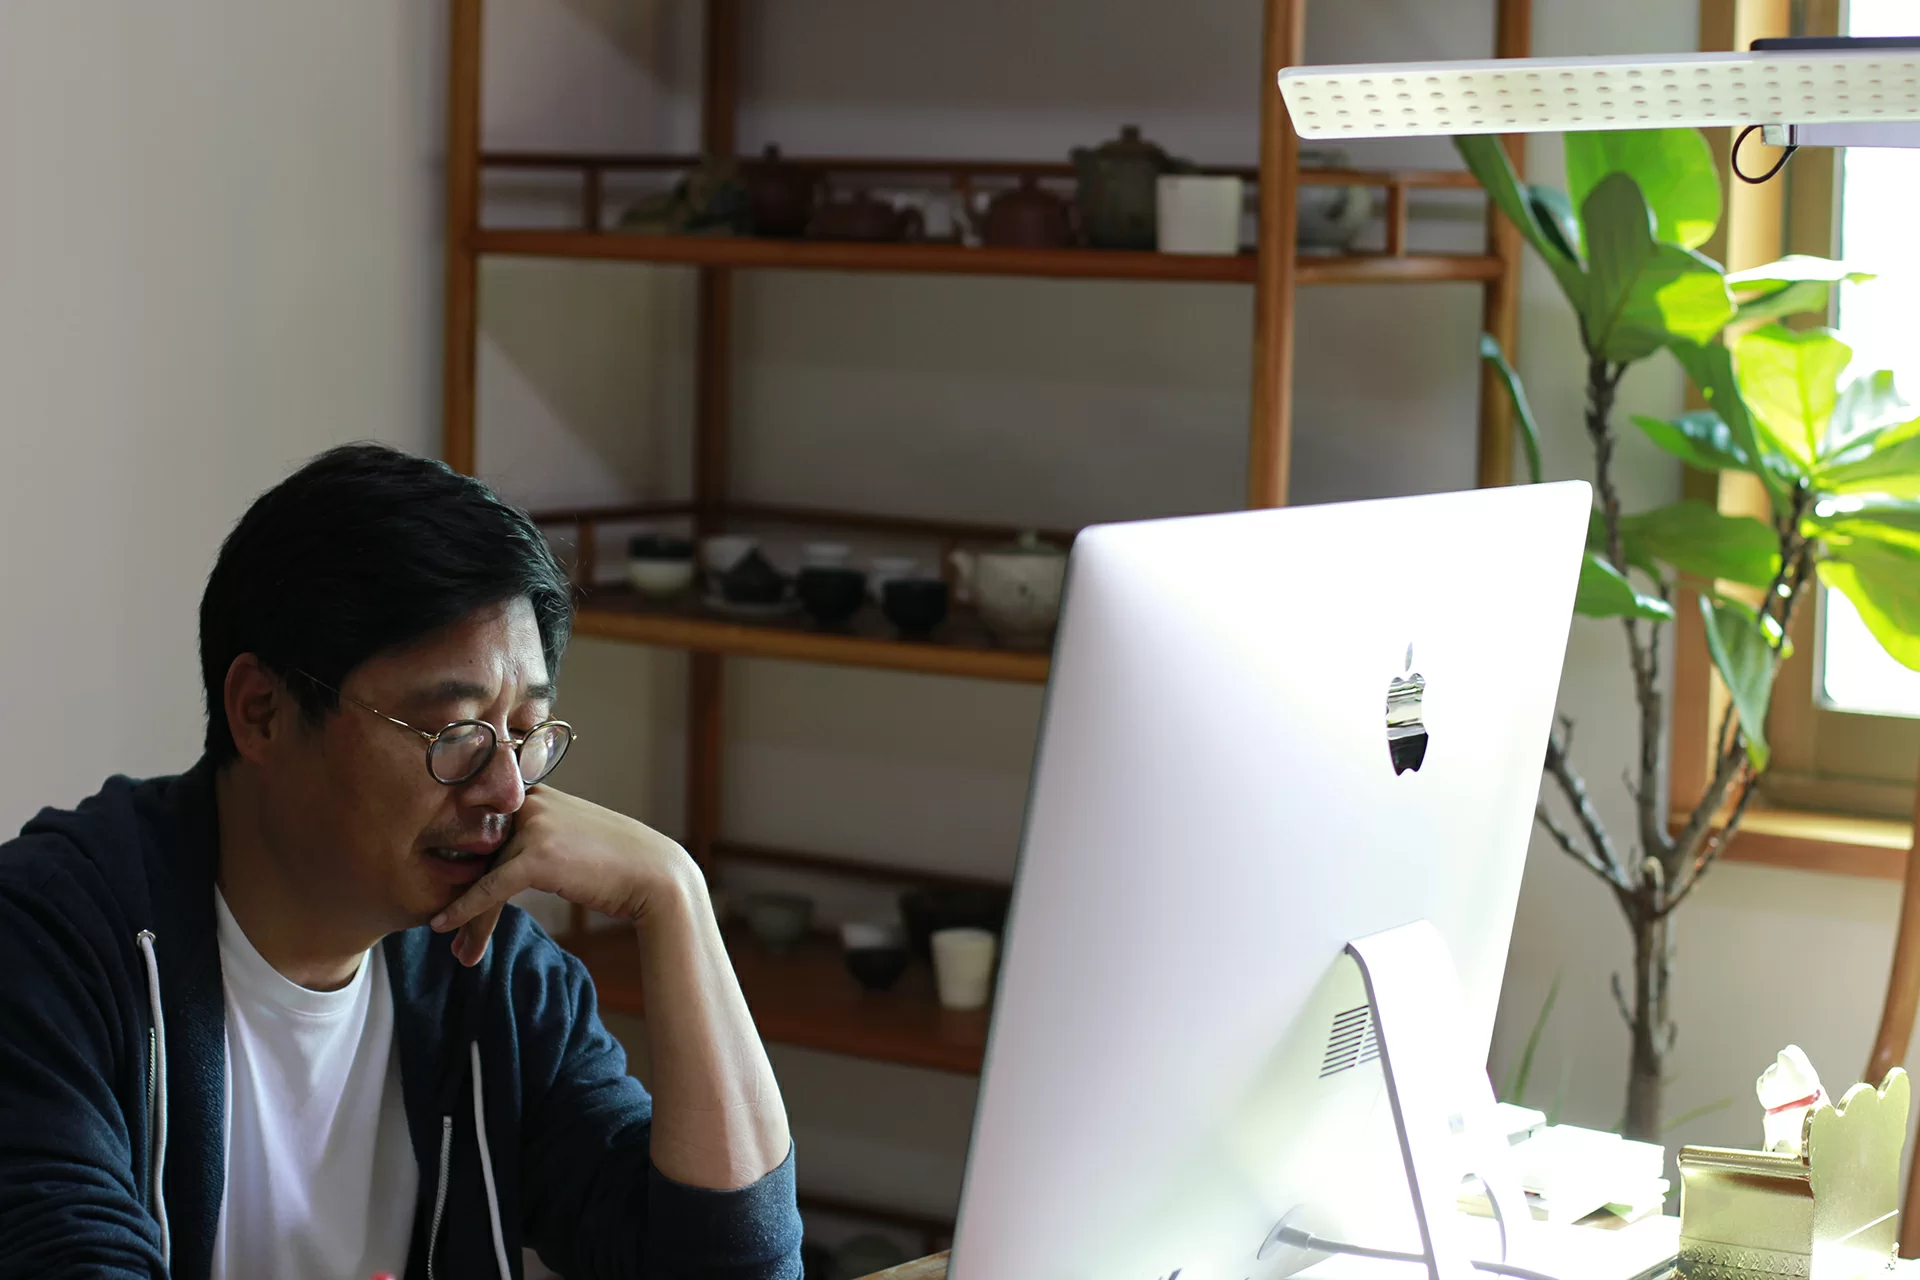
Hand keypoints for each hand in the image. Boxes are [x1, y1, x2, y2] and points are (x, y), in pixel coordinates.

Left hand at [431, 786, 700, 966]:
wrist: (654, 873)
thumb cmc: (616, 860)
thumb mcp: (568, 835)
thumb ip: (533, 835)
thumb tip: (498, 862)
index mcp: (535, 792)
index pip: (483, 828)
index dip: (462, 864)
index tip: (444, 894)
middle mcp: (529, 801)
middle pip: (479, 855)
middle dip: (460, 896)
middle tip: (448, 933)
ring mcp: (533, 825)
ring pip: (483, 876)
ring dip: (468, 917)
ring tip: (460, 951)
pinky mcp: (536, 855)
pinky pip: (490, 888)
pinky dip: (465, 910)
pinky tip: (444, 926)